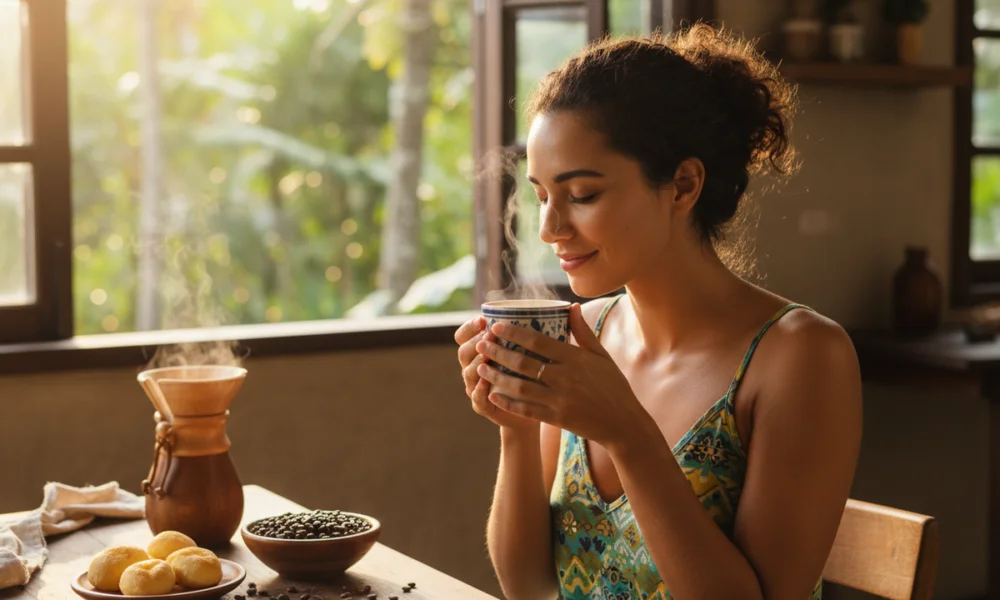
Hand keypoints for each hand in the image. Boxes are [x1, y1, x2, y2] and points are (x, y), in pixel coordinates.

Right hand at [454, 317, 538, 431]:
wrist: (538, 407)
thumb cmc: (539, 373)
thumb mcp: (541, 351)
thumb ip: (548, 330)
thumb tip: (571, 307)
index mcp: (483, 349)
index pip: (465, 334)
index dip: (470, 326)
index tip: (483, 320)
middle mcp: (476, 366)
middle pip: (464, 352)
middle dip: (475, 342)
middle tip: (490, 336)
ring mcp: (477, 387)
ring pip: (468, 373)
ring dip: (477, 364)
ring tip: (487, 357)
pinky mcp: (484, 406)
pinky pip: (478, 398)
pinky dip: (480, 391)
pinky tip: (487, 383)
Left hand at [475, 303, 647, 446]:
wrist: (624, 424)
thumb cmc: (613, 386)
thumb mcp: (602, 356)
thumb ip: (583, 332)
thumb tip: (571, 306)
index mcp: (575, 359)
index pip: (538, 342)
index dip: (513, 333)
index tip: (495, 326)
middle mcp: (565, 378)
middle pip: (523, 362)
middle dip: (498, 351)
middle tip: (481, 343)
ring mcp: (560, 400)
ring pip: (520, 386)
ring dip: (496, 376)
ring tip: (480, 367)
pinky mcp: (556, 419)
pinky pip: (526, 409)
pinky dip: (507, 402)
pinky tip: (493, 394)